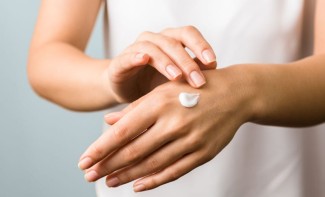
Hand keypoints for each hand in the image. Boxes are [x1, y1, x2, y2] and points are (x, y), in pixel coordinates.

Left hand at [79, 66, 258, 190]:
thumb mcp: (163, 91)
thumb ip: (135, 108)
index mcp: (160, 103)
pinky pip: (175, 171)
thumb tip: (107, 122)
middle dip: (109, 165)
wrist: (235, 94)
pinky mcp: (204, 152)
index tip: (83, 161)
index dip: (101, 148)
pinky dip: (155, 181)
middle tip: (90, 175)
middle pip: (134, 150)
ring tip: (109, 182)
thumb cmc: (193, 89)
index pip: (123, 131)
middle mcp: (174, 122)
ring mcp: (191, 139)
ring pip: (152, 164)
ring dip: (127, 175)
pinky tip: (138, 186)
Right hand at [103, 26, 216, 102]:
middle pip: (173, 41)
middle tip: (198, 80)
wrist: (126, 90)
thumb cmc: (155, 83)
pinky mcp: (121, 61)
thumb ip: (193, 72)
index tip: (213, 62)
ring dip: (167, 61)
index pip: (188, 34)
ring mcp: (136, 48)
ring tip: (177, 77)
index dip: (201, 45)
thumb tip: (216, 71)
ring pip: (154, 47)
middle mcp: (155, 40)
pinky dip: (137, 56)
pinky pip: (129, 55)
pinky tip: (144, 60)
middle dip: (188, 61)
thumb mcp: (177, 80)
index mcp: (170, 40)